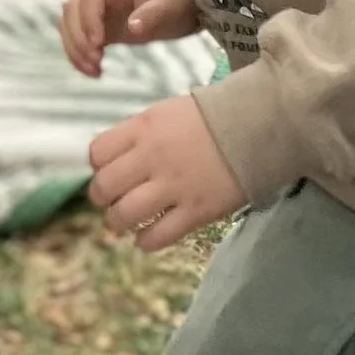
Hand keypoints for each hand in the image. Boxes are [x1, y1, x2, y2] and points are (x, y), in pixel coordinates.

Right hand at [59, 0, 200, 79]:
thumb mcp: (171, 3)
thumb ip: (152, 14)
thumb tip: (132, 28)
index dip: (89, 18)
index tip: (99, 43)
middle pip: (71, 9)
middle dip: (77, 37)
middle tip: (96, 61)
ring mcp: (94, 10)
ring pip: (68, 25)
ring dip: (74, 49)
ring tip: (94, 71)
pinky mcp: (96, 27)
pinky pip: (76, 39)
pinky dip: (78, 56)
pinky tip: (94, 72)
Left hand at [86, 93, 242, 253]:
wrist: (257, 126)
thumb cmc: (208, 118)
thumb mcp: (164, 113)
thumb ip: (137, 134)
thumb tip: (111, 160)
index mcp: (142, 127)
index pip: (97, 153)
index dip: (98, 166)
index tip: (107, 171)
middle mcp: (152, 157)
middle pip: (105, 187)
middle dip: (101, 198)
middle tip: (110, 201)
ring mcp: (174, 186)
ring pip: (125, 215)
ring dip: (117, 222)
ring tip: (123, 223)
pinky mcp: (196, 212)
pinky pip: (158, 236)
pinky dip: (145, 241)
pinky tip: (145, 238)